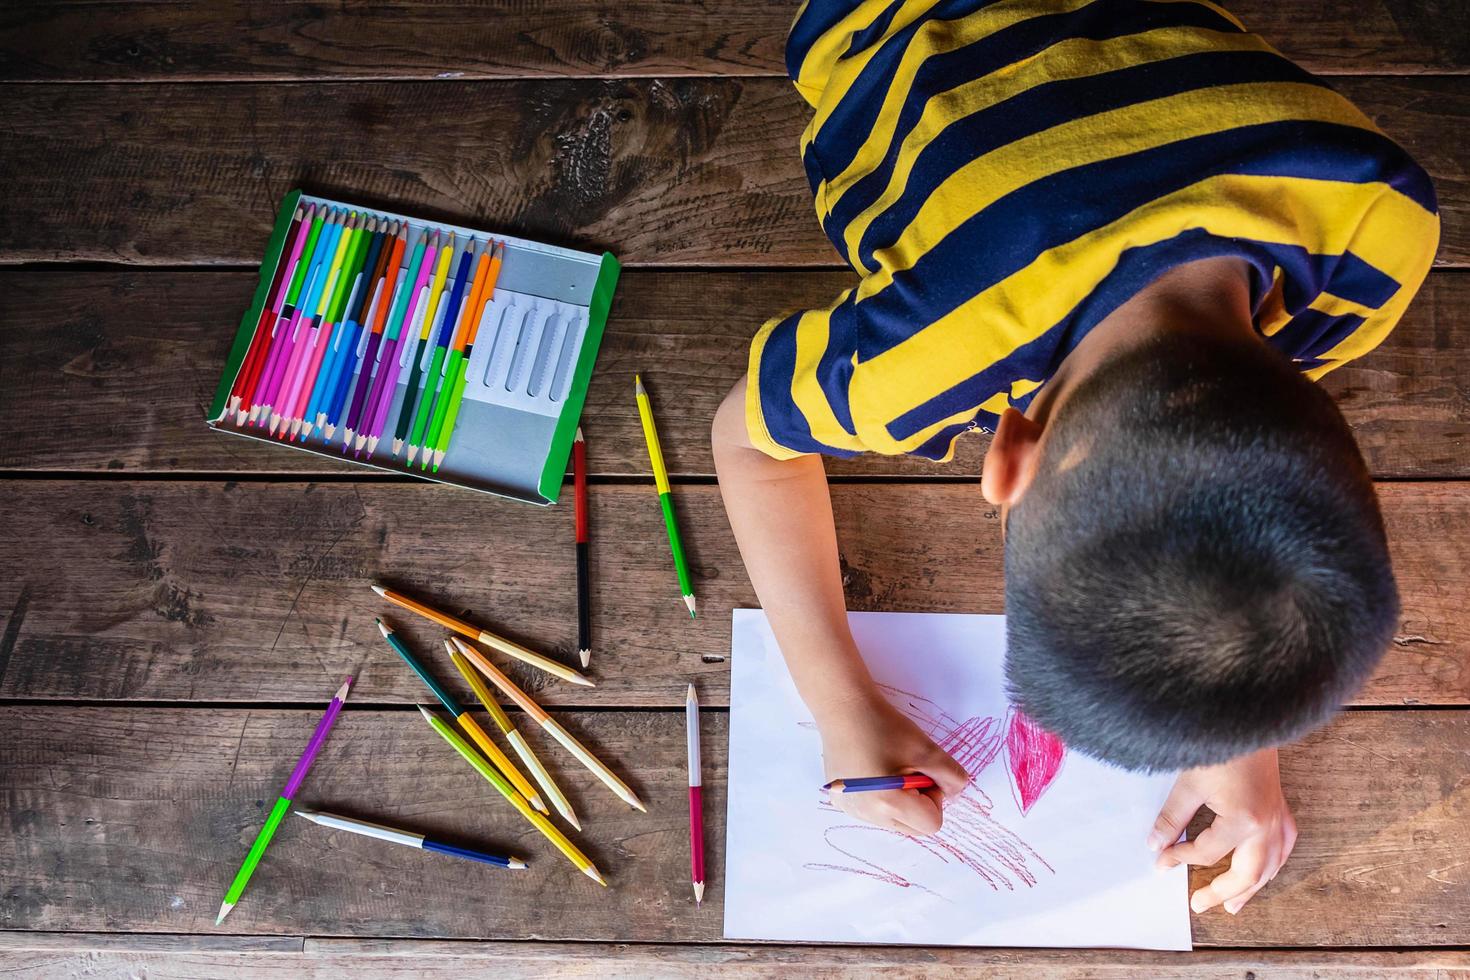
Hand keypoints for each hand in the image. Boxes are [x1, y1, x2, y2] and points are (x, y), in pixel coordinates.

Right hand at [817, 690, 970, 835]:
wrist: (844, 708)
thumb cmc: (884, 726)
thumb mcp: (927, 749)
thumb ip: (952, 777)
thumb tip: (952, 793)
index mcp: (889, 803)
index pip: (932, 823)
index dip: (935, 797)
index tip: (922, 771)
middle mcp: (867, 815)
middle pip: (913, 827)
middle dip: (919, 803)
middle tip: (908, 770)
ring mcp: (851, 811)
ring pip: (893, 821)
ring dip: (900, 801)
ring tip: (887, 768)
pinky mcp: (841, 803)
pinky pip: (872, 812)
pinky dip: (880, 798)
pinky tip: (870, 770)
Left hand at [1148, 747, 1297, 914]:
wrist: (1247, 717)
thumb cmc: (1220, 746)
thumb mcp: (1188, 783)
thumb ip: (1172, 818)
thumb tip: (1155, 844)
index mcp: (1243, 820)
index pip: (1206, 853)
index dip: (1180, 859)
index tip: (1161, 861)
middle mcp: (1266, 825)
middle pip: (1246, 873)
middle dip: (1222, 893)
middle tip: (1199, 905)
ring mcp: (1277, 817)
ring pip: (1270, 866)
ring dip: (1251, 887)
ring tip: (1233, 905)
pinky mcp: (1281, 807)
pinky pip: (1283, 846)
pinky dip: (1273, 864)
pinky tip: (1265, 869)